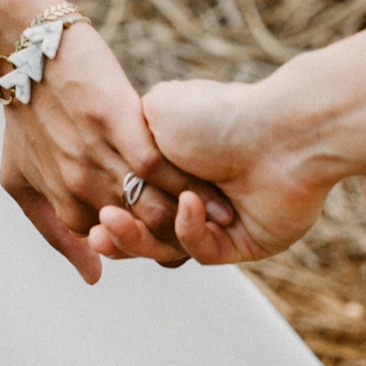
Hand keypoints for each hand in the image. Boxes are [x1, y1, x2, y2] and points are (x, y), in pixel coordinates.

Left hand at [0, 23, 225, 282]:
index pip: (117, 244)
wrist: (26, 53)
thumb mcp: (22, 180)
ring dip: (191, 218)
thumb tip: (95, 276)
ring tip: (227, 222)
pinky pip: (156, 165)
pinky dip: (185, 181)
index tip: (184, 243)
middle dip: (179, 240)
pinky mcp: (115, 119)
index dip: (153, 247)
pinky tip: (213, 191)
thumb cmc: (24, 117)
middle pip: (141, 232)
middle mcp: (79, 185)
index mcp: (62, 201)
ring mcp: (96, 154)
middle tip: (217, 236)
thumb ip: (53, 232)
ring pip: (152, 206)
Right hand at [92, 76, 332, 264]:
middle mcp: (198, 202)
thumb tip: (107, 157)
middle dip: (118, 233)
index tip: (88, 210)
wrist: (276, 126)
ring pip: (169, 248)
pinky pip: (204, 250)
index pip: (133, 206)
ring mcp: (220, 226)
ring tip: (114, 222)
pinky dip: (189, 230)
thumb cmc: (216, 115)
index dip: (108, 211)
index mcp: (175, 172)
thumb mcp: (154, 115)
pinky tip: (187, 204)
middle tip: (98, 229)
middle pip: (147, 233)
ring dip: (139, 238)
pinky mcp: (244, 245)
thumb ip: (128, 139)